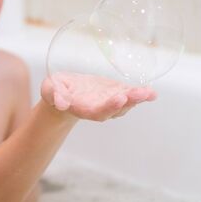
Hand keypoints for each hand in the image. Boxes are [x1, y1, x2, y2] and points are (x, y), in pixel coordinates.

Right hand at [41, 72, 155, 121]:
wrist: (64, 92)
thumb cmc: (55, 90)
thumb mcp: (50, 89)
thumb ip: (54, 95)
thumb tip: (61, 103)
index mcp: (83, 108)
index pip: (98, 112)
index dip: (109, 107)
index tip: (119, 98)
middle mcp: (98, 109)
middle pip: (116, 109)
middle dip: (129, 102)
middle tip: (140, 93)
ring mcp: (108, 102)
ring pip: (125, 103)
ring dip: (138, 98)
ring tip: (149, 92)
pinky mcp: (114, 93)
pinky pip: (129, 95)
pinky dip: (140, 94)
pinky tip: (151, 91)